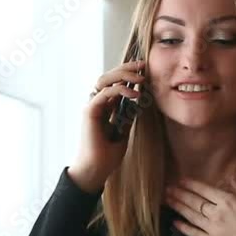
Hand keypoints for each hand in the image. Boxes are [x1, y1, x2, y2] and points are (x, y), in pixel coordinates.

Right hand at [68, 60, 145, 192]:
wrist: (96, 170)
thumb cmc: (108, 155)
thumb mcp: (124, 131)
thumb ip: (128, 116)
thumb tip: (139, 103)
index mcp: (104, 106)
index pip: (115, 82)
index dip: (129, 74)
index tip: (145, 71)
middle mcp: (96, 103)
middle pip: (109, 76)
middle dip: (127, 68)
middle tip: (144, 66)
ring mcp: (92, 106)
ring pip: (105, 80)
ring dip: (123, 75)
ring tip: (141, 78)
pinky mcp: (90, 111)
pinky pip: (105, 93)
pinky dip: (120, 90)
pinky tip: (134, 94)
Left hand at [164, 177, 235, 235]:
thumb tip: (229, 179)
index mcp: (228, 200)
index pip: (204, 189)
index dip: (191, 184)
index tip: (181, 180)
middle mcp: (217, 213)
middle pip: (194, 201)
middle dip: (179, 194)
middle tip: (168, 189)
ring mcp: (213, 228)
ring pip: (191, 215)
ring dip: (178, 207)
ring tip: (168, 201)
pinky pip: (195, 234)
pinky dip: (184, 228)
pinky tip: (175, 222)